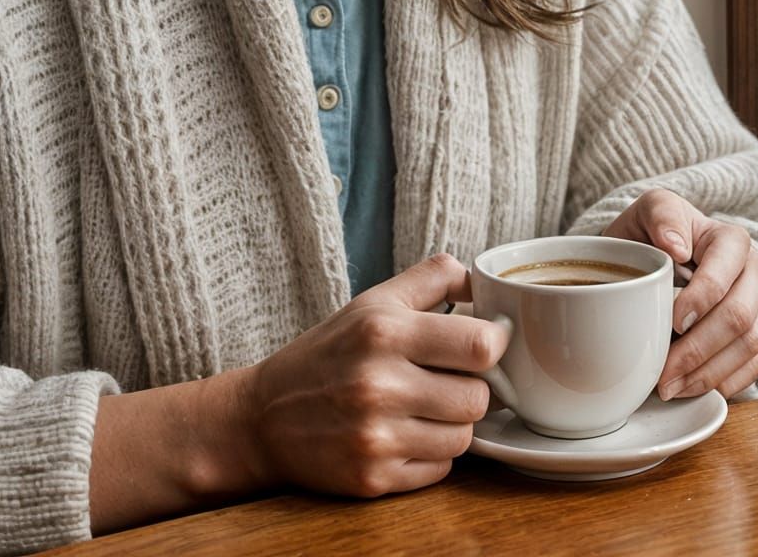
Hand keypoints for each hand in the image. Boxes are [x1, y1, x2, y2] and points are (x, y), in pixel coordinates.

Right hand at [239, 252, 506, 498]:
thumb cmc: (329, 353)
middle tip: (449, 380)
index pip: (480, 345)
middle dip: (472, 388)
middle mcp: (379, 384)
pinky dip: (432, 454)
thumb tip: (482, 280)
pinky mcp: (373, 478)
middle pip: (479, 397)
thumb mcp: (372, 302)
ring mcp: (375, 436)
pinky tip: (405, 434)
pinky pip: (440, 470)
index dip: (494, 344)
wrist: (264, 416)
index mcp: (383, 331)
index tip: (485, 343)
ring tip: (424, 407)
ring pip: (464, 437)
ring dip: (453, 423)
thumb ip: (431, 279)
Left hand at [604, 188, 757, 400]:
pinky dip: (726, 381)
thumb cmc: (656, 233)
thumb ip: (661, 216)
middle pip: (740, 316)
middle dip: (699, 350)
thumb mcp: (651, 210)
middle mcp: (757, 270)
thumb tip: (677, 247)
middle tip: (663, 373)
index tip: (671, 321)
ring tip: (671, 387)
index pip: (725, 272)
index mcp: (731, 238)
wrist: (661, 256)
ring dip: (710, 373)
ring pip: (752, 346)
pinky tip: (695, 389)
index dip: (702, 299)